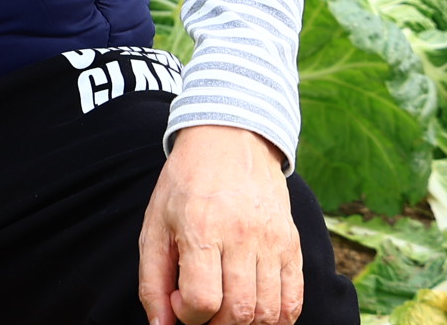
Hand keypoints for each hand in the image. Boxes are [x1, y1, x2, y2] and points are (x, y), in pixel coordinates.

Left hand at [138, 124, 301, 324]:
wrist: (230, 140)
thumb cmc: (185, 185)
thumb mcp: (155, 224)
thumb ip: (152, 280)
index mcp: (201, 228)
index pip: (202, 299)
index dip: (187, 315)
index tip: (180, 300)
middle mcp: (242, 235)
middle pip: (238, 312)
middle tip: (203, 309)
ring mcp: (272, 240)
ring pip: (269, 312)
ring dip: (246, 324)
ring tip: (225, 309)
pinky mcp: (292, 243)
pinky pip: (294, 301)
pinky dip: (277, 319)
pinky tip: (256, 311)